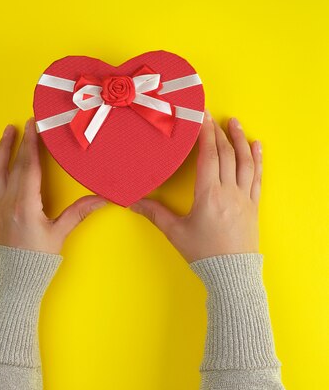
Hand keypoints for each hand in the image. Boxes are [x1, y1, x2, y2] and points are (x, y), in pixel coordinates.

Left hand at [0, 117, 107, 254]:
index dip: (33, 143)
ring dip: (2, 149)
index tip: (35, 125)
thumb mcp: (60, 234)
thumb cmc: (38, 258)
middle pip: (15, 164)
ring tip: (7, 131)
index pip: (29, 166)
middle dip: (21, 141)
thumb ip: (79, 213)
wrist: (15, 279)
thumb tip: (104, 198)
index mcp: (26, 203)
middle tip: (26, 122)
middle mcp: (8, 200)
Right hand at [129, 109, 262, 262]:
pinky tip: (256, 146)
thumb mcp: (175, 232)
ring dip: (240, 139)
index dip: (205, 134)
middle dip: (218, 132)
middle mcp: (230, 192)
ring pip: (245, 161)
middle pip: (226, 154)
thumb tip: (131, 202)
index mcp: (209, 195)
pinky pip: (257, 177)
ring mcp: (245, 198)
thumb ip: (154, 213)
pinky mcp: (253, 206)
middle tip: (211, 115)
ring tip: (234, 122)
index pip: (209, 156)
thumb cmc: (203, 253)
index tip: (200, 117)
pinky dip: (257, 159)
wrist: (232, 274)